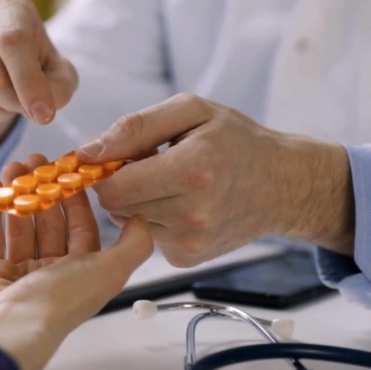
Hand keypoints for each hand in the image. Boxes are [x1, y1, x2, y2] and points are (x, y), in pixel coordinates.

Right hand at [0, 0, 78, 154]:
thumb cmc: (34, 64)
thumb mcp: (59, 73)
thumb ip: (60, 88)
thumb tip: (41, 109)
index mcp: (9, 4)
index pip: (12, 42)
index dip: (28, 83)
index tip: (43, 115)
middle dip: (13, 105)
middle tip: (22, 103)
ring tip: (0, 99)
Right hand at [0, 154, 153, 369]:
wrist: (11, 329)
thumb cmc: (61, 301)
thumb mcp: (110, 270)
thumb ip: (134, 244)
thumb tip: (142, 219)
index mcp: (82, 272)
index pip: (82, 226)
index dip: (76, 197)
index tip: (70, 168)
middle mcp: (51, 272)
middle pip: (49, 222)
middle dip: (43, 189)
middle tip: (36, 160)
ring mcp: (19, 273)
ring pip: (20, 225)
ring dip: (17, 194)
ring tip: (13, 166)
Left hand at [74, 93, 353, 266]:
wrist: (283, 185)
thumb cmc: (236, 140)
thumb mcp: (191, 111)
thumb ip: (135, 127)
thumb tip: (87, 152)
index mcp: (191, 170)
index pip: (112, 185)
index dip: (105, 168)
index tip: (118, 155)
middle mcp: (192, 213)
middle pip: (115, 205)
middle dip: (121, 182)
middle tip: (149, 164)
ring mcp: (190, 242)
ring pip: (128, 221)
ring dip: (138, 200)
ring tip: (171, 182)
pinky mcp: (187, 259)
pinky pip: (146, 236)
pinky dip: (154, 218)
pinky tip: (181, 203)